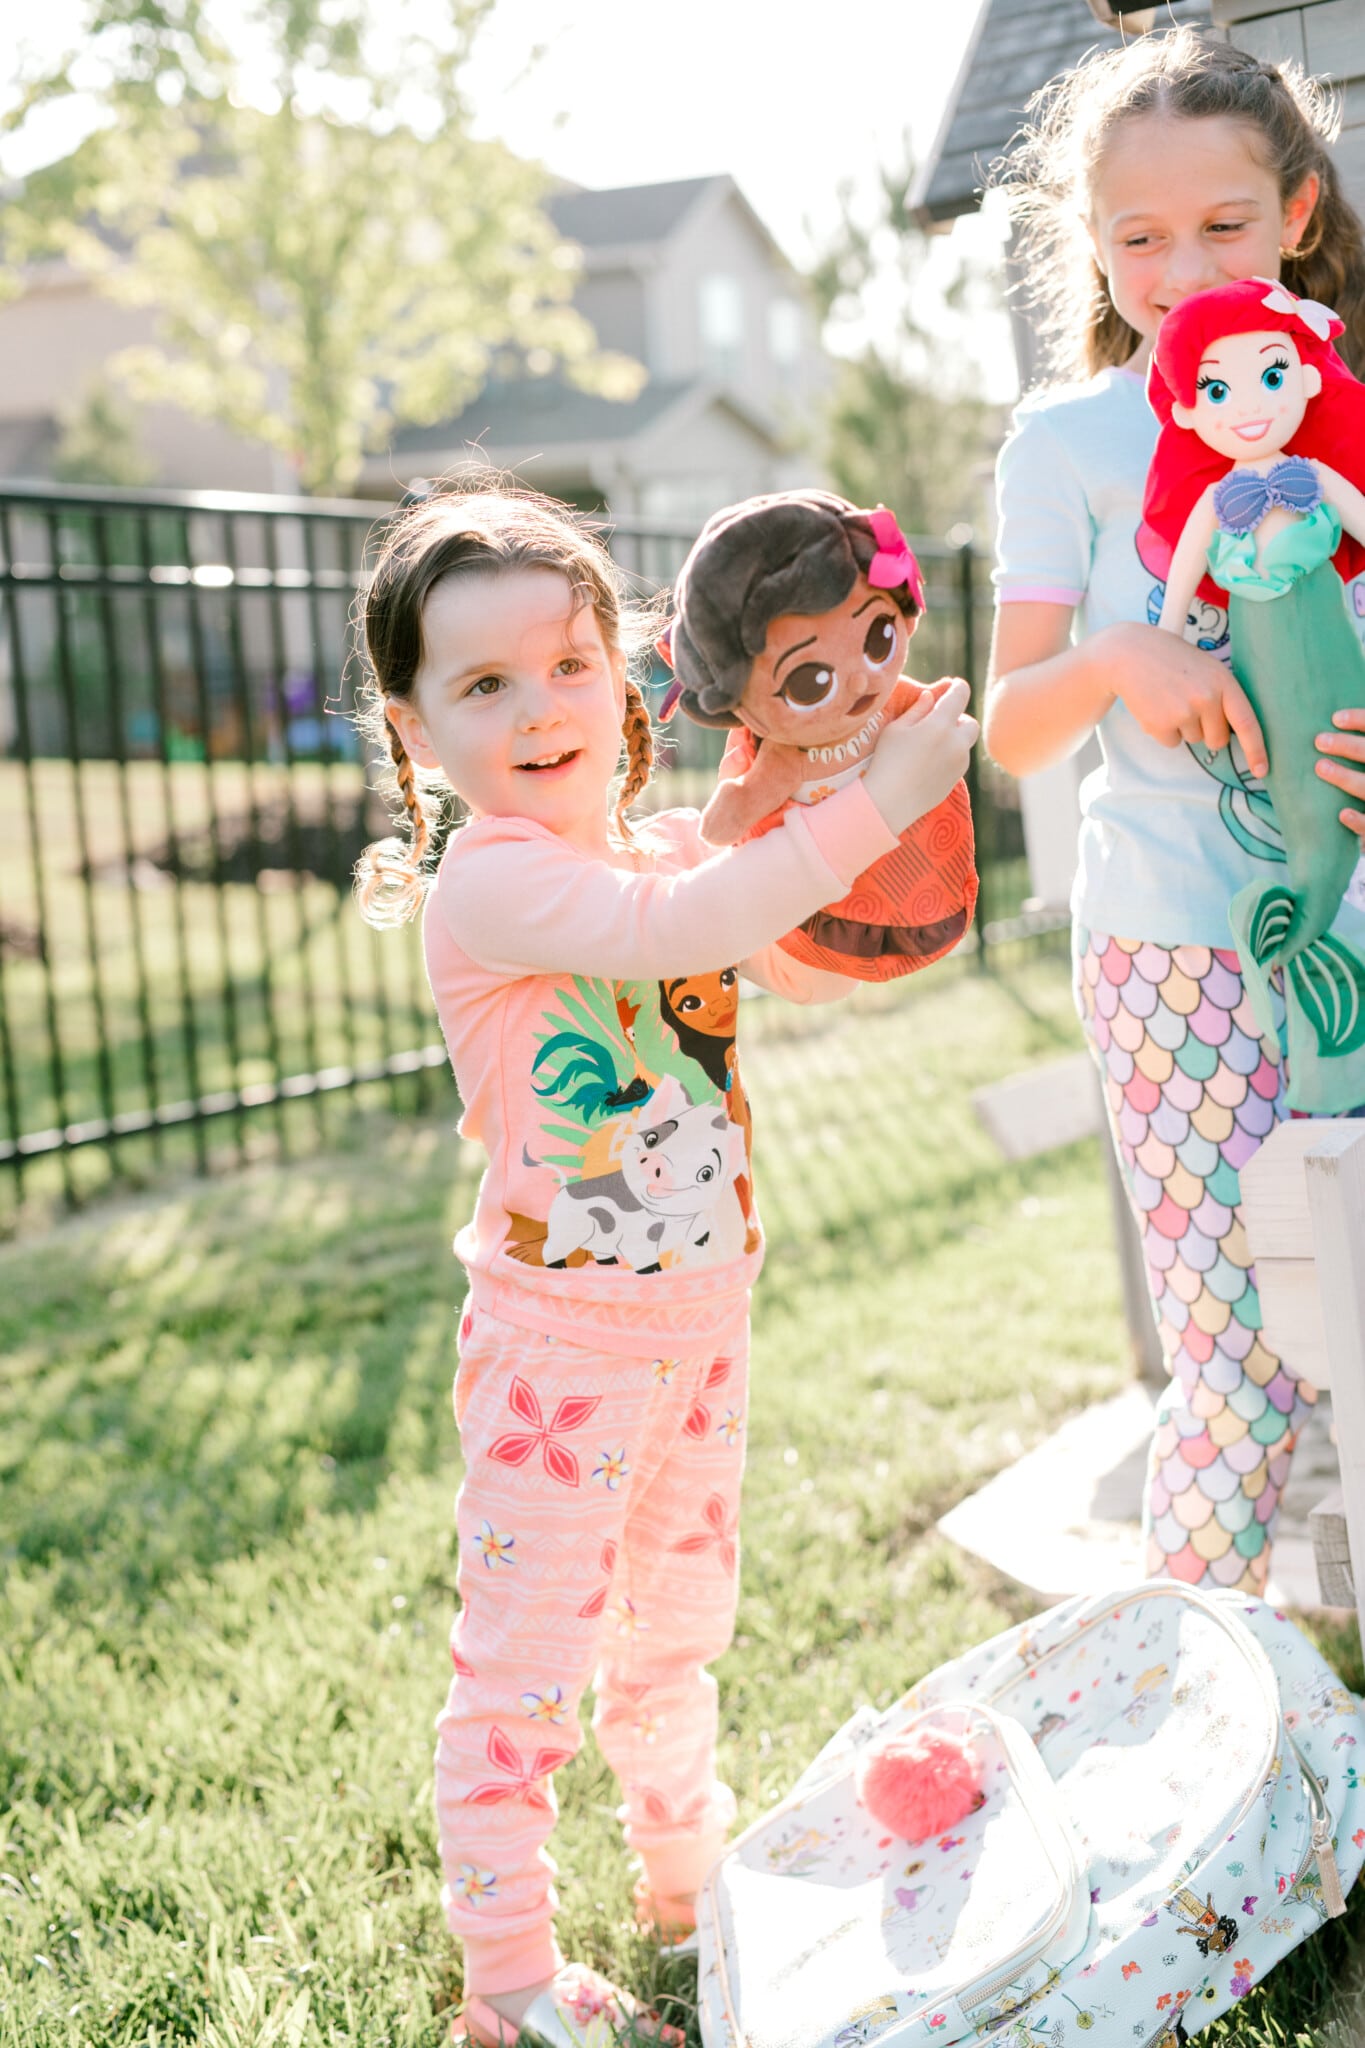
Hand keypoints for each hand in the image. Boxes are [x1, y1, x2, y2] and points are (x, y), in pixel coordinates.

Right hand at [863, 676, 977, 833]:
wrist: (890, 802)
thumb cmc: (887, 761)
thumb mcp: (896, 729)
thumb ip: (917, 710)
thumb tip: (931, 697)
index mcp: (940, 724)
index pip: (960, 694)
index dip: (956, 687)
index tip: (951, 686)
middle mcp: (956, 743)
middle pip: (970, 722)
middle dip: (958, 719)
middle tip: (939, 723)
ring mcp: (959, 764)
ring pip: (965, 744)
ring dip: (954, 740)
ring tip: (929, 747)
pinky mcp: (956, 780)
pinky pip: (959, 762)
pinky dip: (950, 757)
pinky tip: (928, 765)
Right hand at [1096, 622, 1267, 776]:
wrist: (1130, 653)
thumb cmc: (1173, 661)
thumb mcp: (1207, 668)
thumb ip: (1224, 695)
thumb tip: (1233, 734)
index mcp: (1224, 681)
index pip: (1247, 722)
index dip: (1256, 750)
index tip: (1261, 771)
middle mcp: (1206, 698)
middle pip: (1219, 739)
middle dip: (1207, 731)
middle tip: (1190, 705)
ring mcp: (1183, 711)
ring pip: (1194, 740)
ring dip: (1183, 727)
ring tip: (1169, 699)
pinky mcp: (1160, 724)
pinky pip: (1172, 743)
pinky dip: (1164, 731)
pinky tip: (1156, 707)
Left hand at [1315, 709, 1364, 837]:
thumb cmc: (1360, 781)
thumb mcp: (1360, 760)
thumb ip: (1353, 748)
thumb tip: (1327, 722)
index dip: (1360, 720)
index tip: (1335, 719)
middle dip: (1348, 746)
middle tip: (1319, 741)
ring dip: (1345, 777)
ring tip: (1320, 767)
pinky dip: (1359, 820)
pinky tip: (1342, 814)